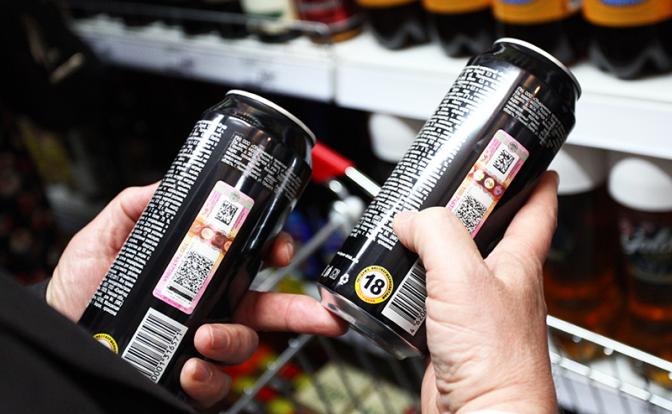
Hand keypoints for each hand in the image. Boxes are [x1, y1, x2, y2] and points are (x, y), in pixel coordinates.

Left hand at [48, 183, 343, 407]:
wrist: (57, 329)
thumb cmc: (81, 287)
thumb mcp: (106, 236)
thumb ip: (137, 206)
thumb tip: (167, 183)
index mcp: (200, 275)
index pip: (250, 264)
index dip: (275, 254)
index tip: (283, 246)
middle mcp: (209, 310)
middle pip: (267, 310)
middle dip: (303, 312)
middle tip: (325, 316)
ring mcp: (200, 345)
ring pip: (243, 348)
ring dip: (234, 344)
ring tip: (205, 337)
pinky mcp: (186, 378)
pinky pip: (213, 385)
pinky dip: (208, 378)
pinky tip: (189, 366)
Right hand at [393, 172, 558, 413]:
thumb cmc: (494, 358)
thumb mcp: (464, 276)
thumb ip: (436, 235)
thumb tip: (410, 220)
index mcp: (517, 262)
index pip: (536, 210)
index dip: (531, 179)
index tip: (523, 159)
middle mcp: (496, 282)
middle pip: (478, 233)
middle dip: (454, 211)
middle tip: (431, 193)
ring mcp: (470, 307)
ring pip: (444, 266)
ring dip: (421, 252)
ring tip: (398, 237)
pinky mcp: (446, 331)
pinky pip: (423, 299)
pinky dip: (404, 289)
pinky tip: (389, 285)